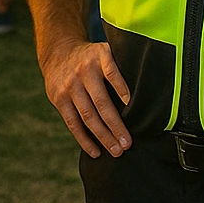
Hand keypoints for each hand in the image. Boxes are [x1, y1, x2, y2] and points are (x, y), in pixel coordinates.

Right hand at [40, 39, 131, 157]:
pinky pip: (72, 123)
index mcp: (99, 57)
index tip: (133, 105)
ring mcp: (70, 86)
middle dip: (115, 125)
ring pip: (87, 115)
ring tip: (116, 151)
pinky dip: (84, 139)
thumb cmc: (91, 58)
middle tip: (127, 143)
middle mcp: (83, 72)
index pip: (112, 73)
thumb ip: (119, 67)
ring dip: (103, 136)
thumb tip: (145, 92)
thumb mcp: (105, 52)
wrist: (58, 51)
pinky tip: (96, 151)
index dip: (122, 89)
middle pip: (101, 102)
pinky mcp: (59, 99)